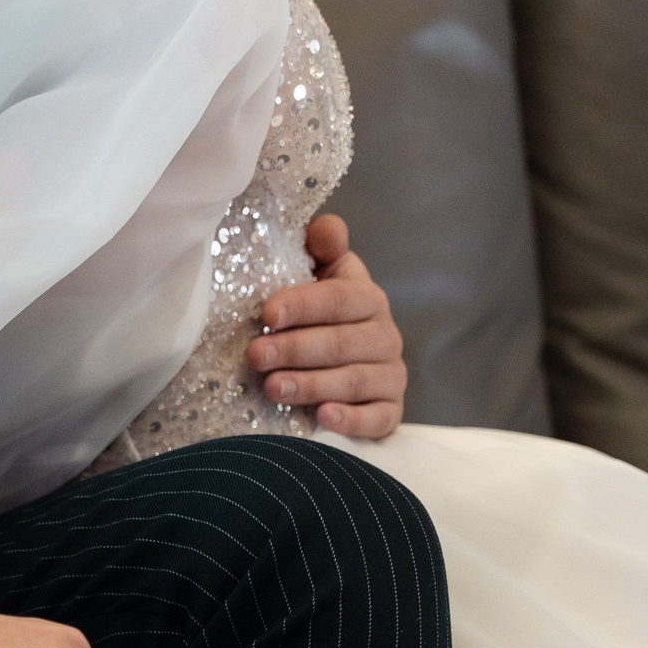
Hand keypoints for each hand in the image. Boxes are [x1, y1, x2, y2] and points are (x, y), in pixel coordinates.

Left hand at [244, 215, 406, 439]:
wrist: (353, 367)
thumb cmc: (322, 317)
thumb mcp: (322, 276)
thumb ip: (321, 246)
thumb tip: (324, 227)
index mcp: (365, 297)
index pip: (338, 298)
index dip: (303, 304)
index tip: (267, 313)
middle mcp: (384, 335)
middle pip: (341, 343)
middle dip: (295, 348)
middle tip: (256, 355)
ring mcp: (390, 374)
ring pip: (353, 380)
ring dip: (311, 384)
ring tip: (273, 387)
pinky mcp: (391, 411)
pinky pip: (377, 418)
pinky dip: (351, 419)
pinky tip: (323, 417)